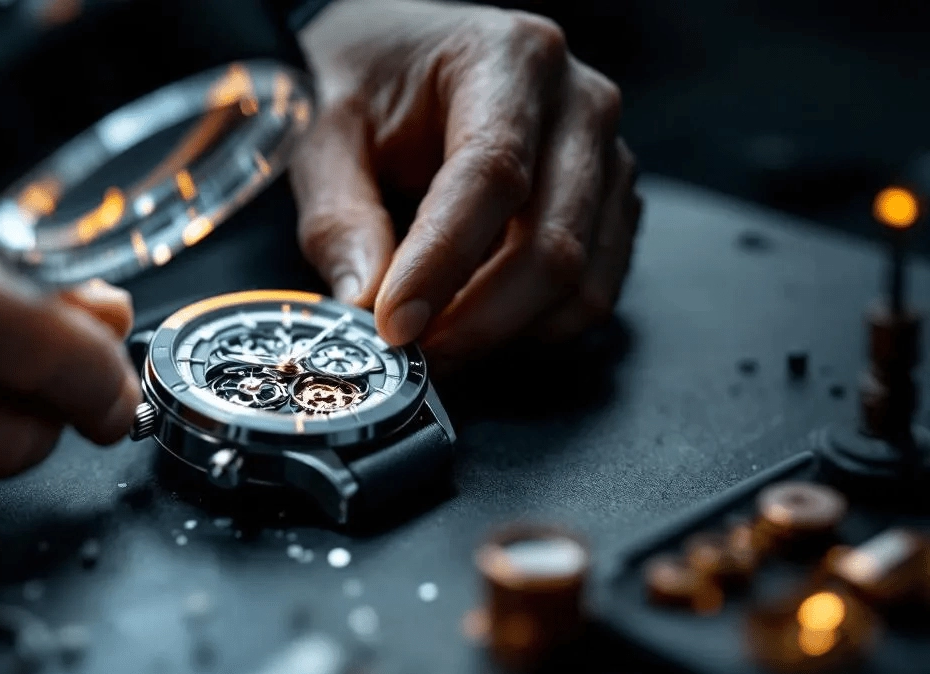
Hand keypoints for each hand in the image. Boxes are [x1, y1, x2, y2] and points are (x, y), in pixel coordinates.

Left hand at [291, 0, 641, 369]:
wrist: (404, 58)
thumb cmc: (369, 84)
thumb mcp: (325, 135)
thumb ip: (339, 218)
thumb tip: (363, 305)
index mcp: (509, 59)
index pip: (491, 174)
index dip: (442, 262)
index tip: (394, 324)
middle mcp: (579, 104)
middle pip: (552, 242)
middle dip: (476, 319)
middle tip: (410, 353)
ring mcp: (607, 159)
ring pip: (581, 282)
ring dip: (504, 333)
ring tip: (433, 342)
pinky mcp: (610, 208)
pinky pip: (591, 294)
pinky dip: (533, 329)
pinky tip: (474, 322)